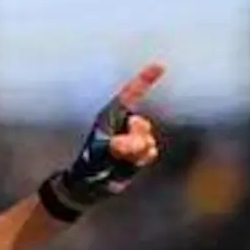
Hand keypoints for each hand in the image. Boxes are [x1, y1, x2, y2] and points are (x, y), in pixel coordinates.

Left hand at [41, 65, 165, 216]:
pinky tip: (130, 164)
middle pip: (141, 124)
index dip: (145, 79)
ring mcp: (133, 138)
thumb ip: (120, 146)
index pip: (131, 94)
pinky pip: (150, 151)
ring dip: (137, 152)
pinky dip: (142, 159)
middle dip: (134, 138)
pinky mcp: (140, 151)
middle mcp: (123, 124)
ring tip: (120, 160)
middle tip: (118, 150)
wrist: (89, 184)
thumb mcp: (101, 153)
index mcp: (110, 115)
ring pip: (147, 140)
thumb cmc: (89, 164)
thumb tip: (138, 144)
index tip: (160, 65)